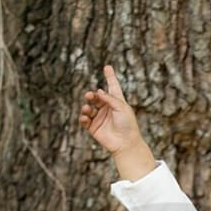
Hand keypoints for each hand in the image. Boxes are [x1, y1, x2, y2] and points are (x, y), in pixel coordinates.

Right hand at [79, 65, 155, 179]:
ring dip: (86, 107)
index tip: (107, 67)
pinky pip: (84, 120)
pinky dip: (83, 118)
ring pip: (89, 108)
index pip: (112, 87)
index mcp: (117, 102)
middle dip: (92, 95)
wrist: (126, 144)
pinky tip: (85, 117)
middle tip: (90, 95)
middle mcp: (107, 109)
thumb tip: (99, 91)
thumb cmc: (128, 125)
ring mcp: (100, 118)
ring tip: (88, 109)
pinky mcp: (94, 128)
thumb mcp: (122, 108)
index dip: (110, 77)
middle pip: (96, 97)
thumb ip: (110, 98)